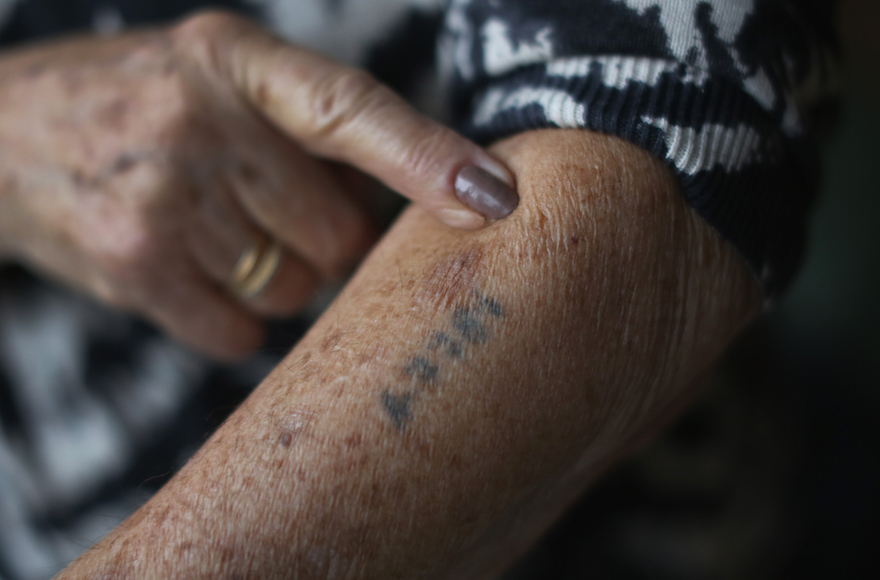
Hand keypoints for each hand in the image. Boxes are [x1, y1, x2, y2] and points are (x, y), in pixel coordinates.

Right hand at [0, 11, 517, 359]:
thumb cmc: (134, 107)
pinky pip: (241, 331)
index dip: (429, 158)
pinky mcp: (134, 264)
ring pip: (294, 286)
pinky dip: (230, 315)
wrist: (0, 137)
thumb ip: (306, 124)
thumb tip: (418, 197)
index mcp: (233, 58)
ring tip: (210, 228)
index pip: (352, 110)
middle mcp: (199, 119)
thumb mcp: (214, 75)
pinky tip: (185, 267)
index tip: (496, 197)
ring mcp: (162, 196)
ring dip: (274, 273)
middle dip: (322, 236)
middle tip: (261, 205)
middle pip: (339, 232)